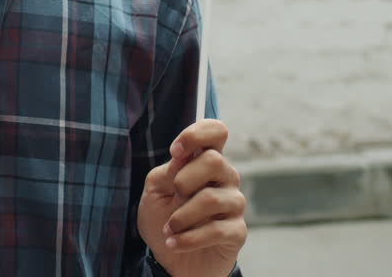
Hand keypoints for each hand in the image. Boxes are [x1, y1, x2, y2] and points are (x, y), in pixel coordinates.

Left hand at [136, 119, 246, 276]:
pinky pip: (216, 229)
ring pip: (212, 198)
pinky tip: (174, 243)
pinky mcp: (236, 231)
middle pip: (215, 160)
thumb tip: (183, 157)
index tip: (175, 151)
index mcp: (204, 161)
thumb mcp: (154, 190)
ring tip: (169, 229)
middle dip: (184, 180)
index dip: (197, 134)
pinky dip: (188, 238)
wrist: (169, 259)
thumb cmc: (163, 218)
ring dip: (181, 216)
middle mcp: (224, 178)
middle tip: (173, 196)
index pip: (216, 131)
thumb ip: (167, 171)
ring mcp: (233, 204)